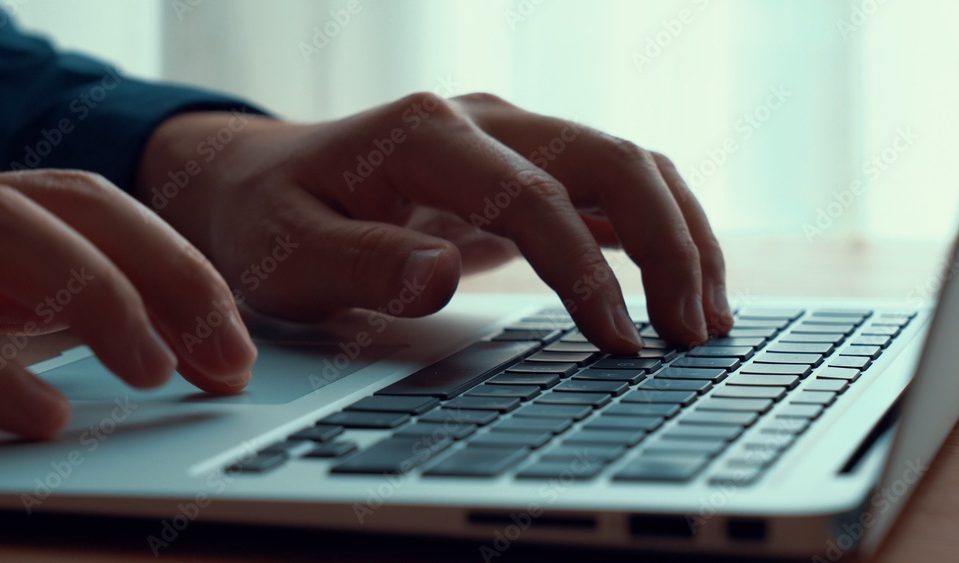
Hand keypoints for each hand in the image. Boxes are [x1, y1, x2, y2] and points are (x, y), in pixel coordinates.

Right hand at [0, 170, 255, 437]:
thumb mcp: (20, 308)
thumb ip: (108, 316)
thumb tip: (220, 364)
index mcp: (9, 213)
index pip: (115, 217)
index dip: (187, 274)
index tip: (237, 348)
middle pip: (80, 202)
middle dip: (171, 272)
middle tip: (231, 355)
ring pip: (3, 231)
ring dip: (99, 297)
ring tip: (155, 371)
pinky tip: (49, 415)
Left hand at [137, 93, 731, 352]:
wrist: (263, 181)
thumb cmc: (272, 218)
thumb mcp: (286, 252)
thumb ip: (359, 262)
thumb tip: (441, 276)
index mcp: (427, 131)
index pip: (536, 195)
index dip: (587, 271)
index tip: (619, 343)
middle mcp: (483, 120)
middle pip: (611, 159)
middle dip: (669, 246)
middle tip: (691, 336)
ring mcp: (510, 138)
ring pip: (628, 166)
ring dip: (680, 237)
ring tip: (703, 321)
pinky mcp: (521, 170)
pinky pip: (609, 190)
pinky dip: (654, 236)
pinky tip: (676, 291)